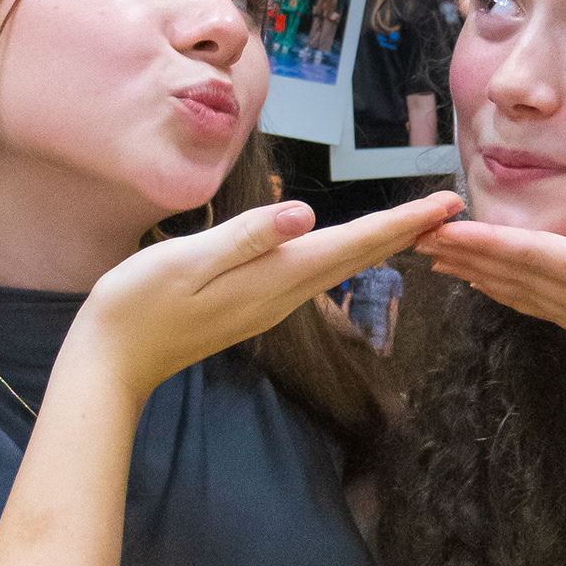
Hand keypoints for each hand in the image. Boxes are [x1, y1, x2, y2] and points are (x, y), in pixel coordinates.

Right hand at [76, 191, 462, 409]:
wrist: (114, 360)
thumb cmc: (140, 303)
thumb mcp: (189, 261)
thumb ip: (247, 237)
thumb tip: (306, 215)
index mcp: (275, 277)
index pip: (353, 245)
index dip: (402, 222)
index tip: (448, 205)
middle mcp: (284, 293)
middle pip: (357, 257)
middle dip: (405, 230)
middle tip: (451, 207)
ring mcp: (271, 303)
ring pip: (339, 266)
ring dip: (379, 243)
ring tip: (416, 222)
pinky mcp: (255, 304)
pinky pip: (315, 274)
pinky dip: (346, 254)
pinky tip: (352, 245)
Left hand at [417, 170, 565, 419]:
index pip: (537, 255)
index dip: (490, 240)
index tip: (448, 229)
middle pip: (514, 274)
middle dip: (465, 253)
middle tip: (415, 235)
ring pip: (519, 292)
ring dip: (476, 273)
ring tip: (435, 257)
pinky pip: (538, 306)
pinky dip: (505, 292)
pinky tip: (487, 287)